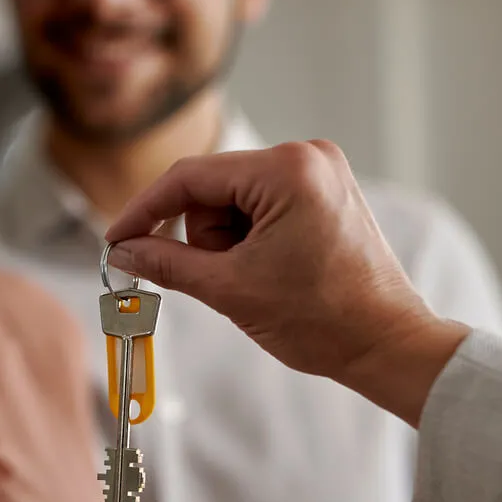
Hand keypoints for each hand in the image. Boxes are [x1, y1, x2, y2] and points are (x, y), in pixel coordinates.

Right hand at [103, 142, 471, 426]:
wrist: (386, 344)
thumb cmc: (323, 319)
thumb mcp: (229, 289)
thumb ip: (167, 263)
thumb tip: (123, 252)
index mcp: (286, 170)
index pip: (189, 178)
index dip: (143, 212)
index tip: (116, 241)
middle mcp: (306, 157)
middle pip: (212, 190)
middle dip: (206, 239)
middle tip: (228, 280)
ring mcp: (319, 172)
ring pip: (233, 201)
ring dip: (228, 243)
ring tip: (259, 280)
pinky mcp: (325, 192)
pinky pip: (261, 207)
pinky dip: (249, 240)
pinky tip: (270, 271)